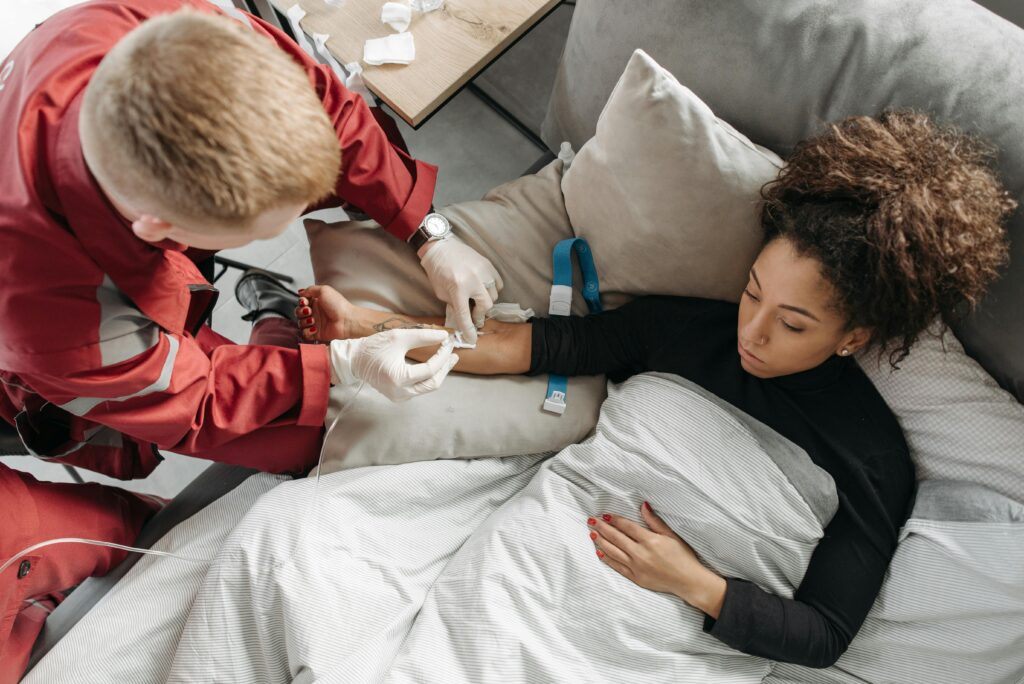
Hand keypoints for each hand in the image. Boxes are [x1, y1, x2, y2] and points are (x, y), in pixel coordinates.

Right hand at [295, 285, 355, 341]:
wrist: (347, 320)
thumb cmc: (339, 305)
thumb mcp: (324, 290)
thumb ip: (311, 289)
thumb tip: (301, 292)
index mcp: (317, 302)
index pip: (301, 302)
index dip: (301, 302)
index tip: (305, 302)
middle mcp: (316, 312)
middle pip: (298, 312)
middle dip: (301, 312)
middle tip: (308, 311)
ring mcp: (316, 323)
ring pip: (300, 323)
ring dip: (304, 321)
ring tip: (313, 320)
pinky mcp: (317, 333)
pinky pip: (305, 334)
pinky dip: (307, 331)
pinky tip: (314, 328)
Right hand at [329, 328, 457, 400]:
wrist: (355, 360)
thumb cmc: (374, 347)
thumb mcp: (399, 337)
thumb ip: (423, 337)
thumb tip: (444, 337)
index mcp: (399, 378)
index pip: (430, 369)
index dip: (442, 356)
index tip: (448, 342)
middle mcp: (400, 392)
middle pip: (433, 383)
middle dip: (445, 368)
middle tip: (453, 353)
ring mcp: (400, 397)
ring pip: (428, 387)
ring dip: (439, 373)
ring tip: (447, 358)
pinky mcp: (399, 396)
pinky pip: (420, 388)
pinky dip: (429, 377)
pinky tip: (435, 365)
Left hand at [419, 237, 502, 343]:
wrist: (440, 247)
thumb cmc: (437, 271)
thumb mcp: (441, 293)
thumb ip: (454, 305)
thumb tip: (464, 317)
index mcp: (458, 289)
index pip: (466, 316)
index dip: (469, 330)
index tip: (472, 339)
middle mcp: (473, 280)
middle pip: (486, 306)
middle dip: (480, 314)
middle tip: (474, 315)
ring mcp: (483, 271)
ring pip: (494, 295)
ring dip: (486, 301)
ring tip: (477, 299)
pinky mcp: (488, 264)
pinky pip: (497, 283)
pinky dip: (492, 289)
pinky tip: (483, 289)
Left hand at [587, 502, 726, 616]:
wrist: (688, 581)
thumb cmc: (683, 557)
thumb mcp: (671, 535)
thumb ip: (654, 521)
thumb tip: (643, 505)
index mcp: (650, 540)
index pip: (627, 527)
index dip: (615, 520)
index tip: (605, 515)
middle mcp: (640, 553)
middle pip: (616, 538)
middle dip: (602, 528)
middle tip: (591, 520)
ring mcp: (637, 567)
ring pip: (613, 552)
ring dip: (601, 542)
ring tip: (592, 533)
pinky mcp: (636, 578)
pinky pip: (617, 567)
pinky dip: (607, 559)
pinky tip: (599, 552)